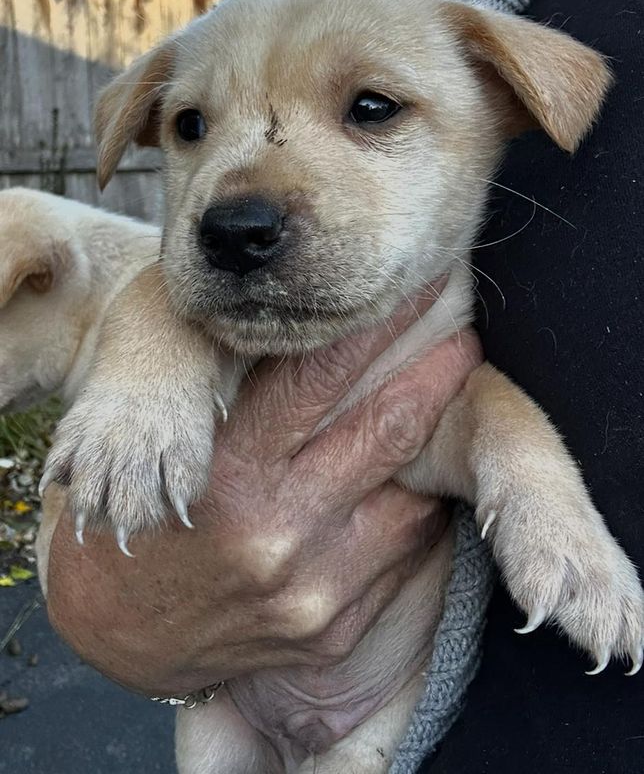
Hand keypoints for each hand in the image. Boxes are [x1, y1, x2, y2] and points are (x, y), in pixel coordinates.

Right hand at [46, 302, 480, 696]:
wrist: (122, 630)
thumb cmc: (153, 510)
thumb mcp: (178, 441)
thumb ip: (246, 391)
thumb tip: (325, 328)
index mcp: (227, 470)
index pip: (319, 376)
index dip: (378, 326)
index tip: (415, 289)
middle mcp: (275, 532)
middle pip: (386, 430)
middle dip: (437, 375)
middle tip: (464, 338)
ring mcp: (310, 590)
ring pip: (411, 498)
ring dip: (435, 447)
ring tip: (448, 407)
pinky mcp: (332, 632)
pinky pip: (402, 558)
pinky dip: (415, 512)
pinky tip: (416, 484)